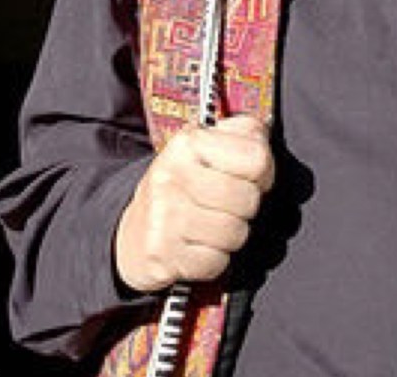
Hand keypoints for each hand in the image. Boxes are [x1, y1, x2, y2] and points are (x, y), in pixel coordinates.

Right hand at [114, 114, 274, 292]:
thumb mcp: (207, 148)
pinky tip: (199, 247)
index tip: (250, 179)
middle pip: (247, 199)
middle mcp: (172, 175)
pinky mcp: (161, 254)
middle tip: (230, 207)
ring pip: (234, 233)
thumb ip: (242, 133)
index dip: (264, 172)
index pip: (256, 157)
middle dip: (246, 208)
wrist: (132, 233)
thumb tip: (264, 135)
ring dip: (231, 236)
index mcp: (189, 143)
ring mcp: (164, 216)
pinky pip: (215, 262)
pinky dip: (215, 261)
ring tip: (213, 226)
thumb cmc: (181, 187)